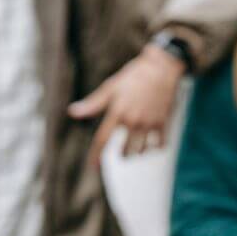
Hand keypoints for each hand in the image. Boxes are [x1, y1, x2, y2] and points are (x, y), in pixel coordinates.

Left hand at [68, 43, 185, 166]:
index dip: (96, 156)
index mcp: (117, 112)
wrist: (162, 68)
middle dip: (122, 154)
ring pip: (142, 151)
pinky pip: (160, 144)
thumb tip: (72, 112)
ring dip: (138, 153)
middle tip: (123, 152)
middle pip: (125, 151)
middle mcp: (133, 120)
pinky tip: (154, 144)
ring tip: (137, 149)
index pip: (103, 140)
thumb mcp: (111, 87)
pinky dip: (156, 147)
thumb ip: (93, 104)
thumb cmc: (134, 76)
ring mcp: (149, 122)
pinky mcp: (163, 122)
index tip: (93, 167)